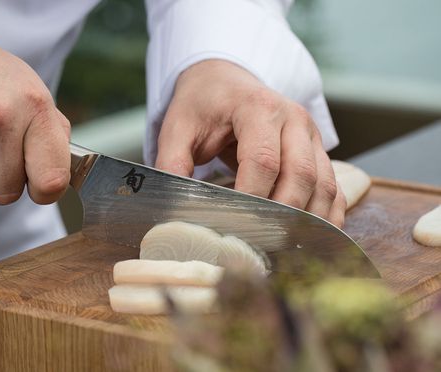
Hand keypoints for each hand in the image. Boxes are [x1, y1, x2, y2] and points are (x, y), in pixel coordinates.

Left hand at [156, 60, 345, 226]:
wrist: (224, 81)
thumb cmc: (202, 106)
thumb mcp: (178, 128)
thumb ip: (172, 162)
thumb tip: (173, 206)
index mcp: (257, 108)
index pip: (263, 160)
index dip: (252, 196)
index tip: (235, 224)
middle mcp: (293, 119)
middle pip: (300, 174)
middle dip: (282, 214)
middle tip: (260, 243)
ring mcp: (311, 135)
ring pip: (323, 184)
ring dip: (308, 220)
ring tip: (284, 248)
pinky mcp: (319, 152)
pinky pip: (333, 188)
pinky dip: (327, 215)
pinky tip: (312, 238)